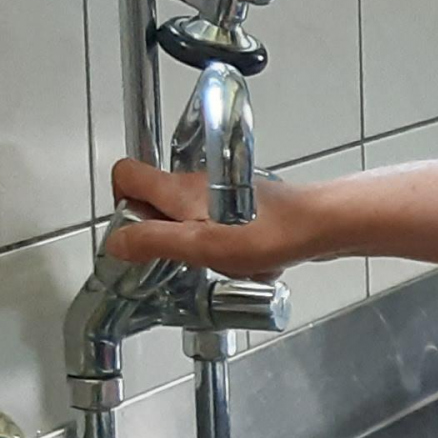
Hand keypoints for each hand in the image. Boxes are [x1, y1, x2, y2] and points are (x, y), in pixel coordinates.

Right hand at [103, 154, 329, 277]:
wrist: (320, 225)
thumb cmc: (269, 232)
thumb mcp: (200, 245)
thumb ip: (154, 242)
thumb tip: (117, 243)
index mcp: (178, 189)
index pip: (126, 175)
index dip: (120, 203)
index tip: (133, 233)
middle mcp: (196, 183)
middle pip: (154, 200)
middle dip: (160, 234)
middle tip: (177, 257)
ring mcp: (220, 193)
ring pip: (187, 217)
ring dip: (195, 245)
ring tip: (216, 262)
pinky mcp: (242, 205)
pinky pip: (218, 226)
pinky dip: (223, 247)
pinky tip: (242, 263)